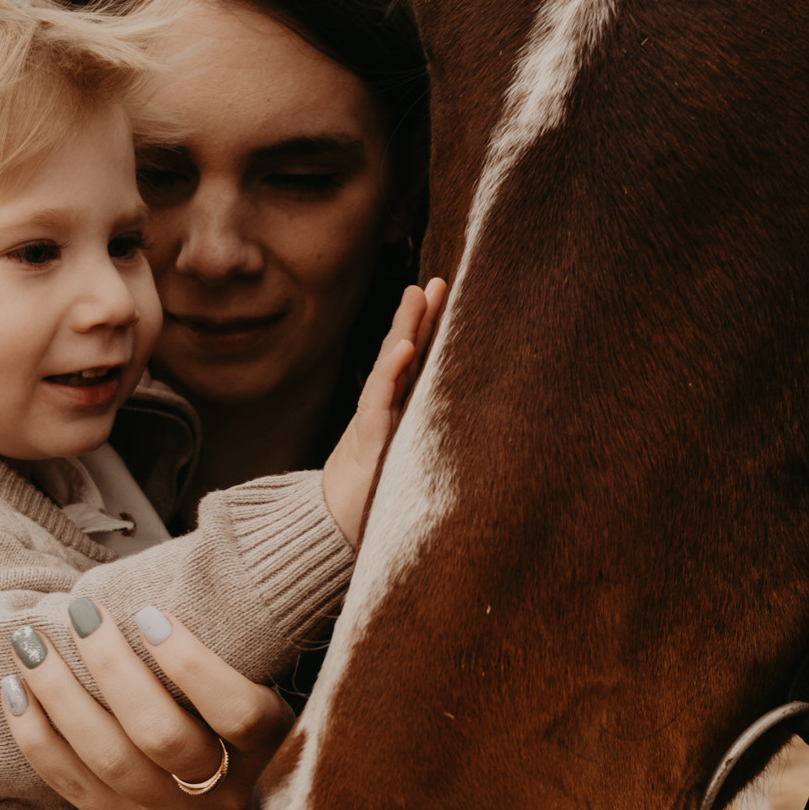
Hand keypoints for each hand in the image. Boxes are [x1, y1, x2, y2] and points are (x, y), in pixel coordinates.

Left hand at [2, 601, 290, 809]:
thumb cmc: (245, 739)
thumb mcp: (268, 699)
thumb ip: (237, 655)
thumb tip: (176, 580)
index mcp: (270, 751)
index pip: (237, 712)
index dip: (193, 663)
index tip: (150, 613)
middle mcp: (223, 793)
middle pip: (160, 734)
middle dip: (111, 667)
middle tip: (81, 614)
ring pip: (108, 758)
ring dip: (60, 695)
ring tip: (29, 645)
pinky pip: (72, 785)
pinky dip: (36, 737)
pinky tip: (14, 692)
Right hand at [321, 276, 445, 544]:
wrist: (333, 528)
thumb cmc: (374, 499)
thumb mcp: (411, 465)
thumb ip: (430, 445)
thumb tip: (475, 431)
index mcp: (400, 412)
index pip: (418, 363)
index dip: (432, 330)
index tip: (448, 298)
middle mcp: (387, 409)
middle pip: (406, 353)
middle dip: (420, 316)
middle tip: (436, 281)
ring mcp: (375, 419)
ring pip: (392, 365)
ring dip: (405, 328)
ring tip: (417, 295)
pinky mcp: (367, 439)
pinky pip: (380, 399)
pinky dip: (392, 372)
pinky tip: (405, 347)